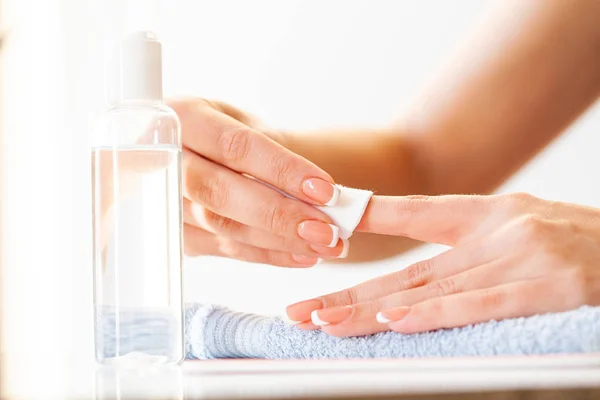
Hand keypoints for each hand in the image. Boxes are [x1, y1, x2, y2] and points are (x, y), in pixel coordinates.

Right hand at [170, 99, 347, 266]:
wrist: (192, 150)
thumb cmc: (223, 133)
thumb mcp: (241, 122)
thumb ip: (273, 151)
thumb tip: (326, 192)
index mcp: (180, 117)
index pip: (235, 146)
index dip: (282, 169)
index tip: (325, 190)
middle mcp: (160, 158)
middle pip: (221, 193)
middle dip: (279, 214)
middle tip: (327, 230)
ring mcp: (161, 200)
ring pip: (221, 226)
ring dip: (279, 240)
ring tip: (324, 244)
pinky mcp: (173, 232)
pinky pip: (222, 249)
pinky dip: (266, 254)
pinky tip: (301, 255)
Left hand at [286, 193, 599, 334]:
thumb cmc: (584, 244)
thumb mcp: (526, 225)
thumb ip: (476, 242)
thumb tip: (421, 276)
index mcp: (490, 212)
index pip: (416, 213)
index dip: (367, 220)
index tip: (324, 230)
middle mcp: (497, 230)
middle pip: (409, 270)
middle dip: (351, 293)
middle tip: (305, 310)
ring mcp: (519, 256)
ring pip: (430, 289)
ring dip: (374, 311)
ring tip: (327, 324)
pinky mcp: (545, 286)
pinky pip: (477, 303)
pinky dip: (433, 314)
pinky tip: (394, 322)